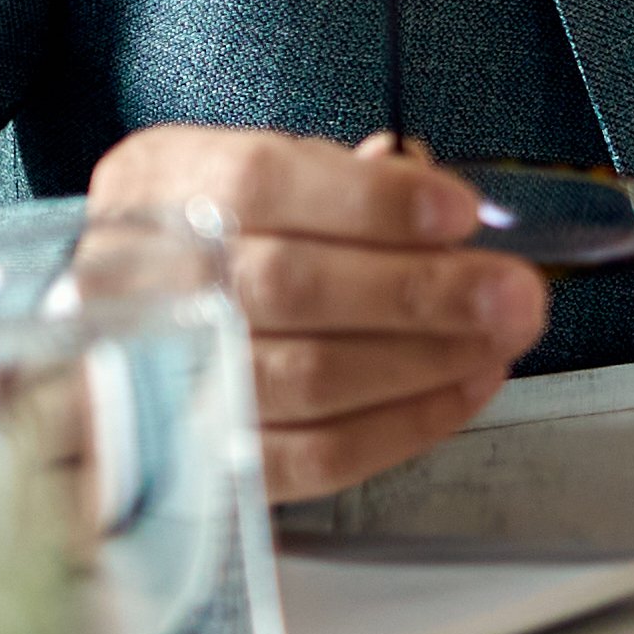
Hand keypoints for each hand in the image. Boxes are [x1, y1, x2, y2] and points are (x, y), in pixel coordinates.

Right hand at [90, 124, 542, 501]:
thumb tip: (435, 195)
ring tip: (500, 336)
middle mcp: (141, 280)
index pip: (261, 184)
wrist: (120, 326)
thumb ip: (341, 180)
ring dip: (429, 358)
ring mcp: (160, 378)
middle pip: (292, 287)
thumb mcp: (254, 173)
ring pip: (310, 375)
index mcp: (158, 185)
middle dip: (424, 290)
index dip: (371, 202)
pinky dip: (406, 423)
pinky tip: (465, 386)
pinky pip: (313, 454)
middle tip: (513, 290)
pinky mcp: (200, 460)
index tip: (461, 212)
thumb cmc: (215, 236)